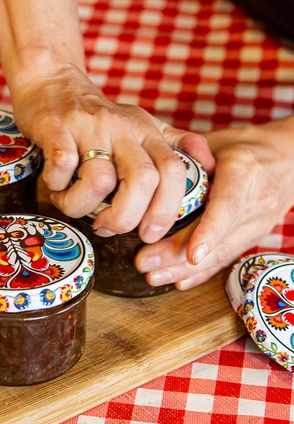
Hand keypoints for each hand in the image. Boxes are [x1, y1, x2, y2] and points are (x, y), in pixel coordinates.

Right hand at [11, 64, 214, 242]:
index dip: (166, 209)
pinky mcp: (58, 127)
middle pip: (143, 180)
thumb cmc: (97, 118)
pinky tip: (55, 183)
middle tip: (107, 227)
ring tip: (71, 203)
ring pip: (99, 180)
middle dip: (126, 217)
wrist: (52, 82)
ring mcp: (90, 127)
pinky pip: (63, 165)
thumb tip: (210, 166)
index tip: (149, 234)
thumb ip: (176, 145)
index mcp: (147, 133)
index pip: (174, 171)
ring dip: (81, 205)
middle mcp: (124, 128)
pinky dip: (57, 184)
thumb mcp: (142, 125)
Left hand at [135, 116, 293, 289]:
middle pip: (218, 238)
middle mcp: (255, 202)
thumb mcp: (216, 142)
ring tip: (153, 277)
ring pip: (221, 253)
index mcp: (244, 173)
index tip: (191, 254)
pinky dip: (202, 272)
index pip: (227, 207)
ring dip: (185, 270)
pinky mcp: (254, 237)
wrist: (289, 158)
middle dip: (178, 256)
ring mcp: (258, 224)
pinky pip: (227, 258)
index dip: (209, 233)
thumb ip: (187, 157)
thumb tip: (150, 176)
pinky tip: (179, 281)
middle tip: (144, 264)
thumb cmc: (245, 147)